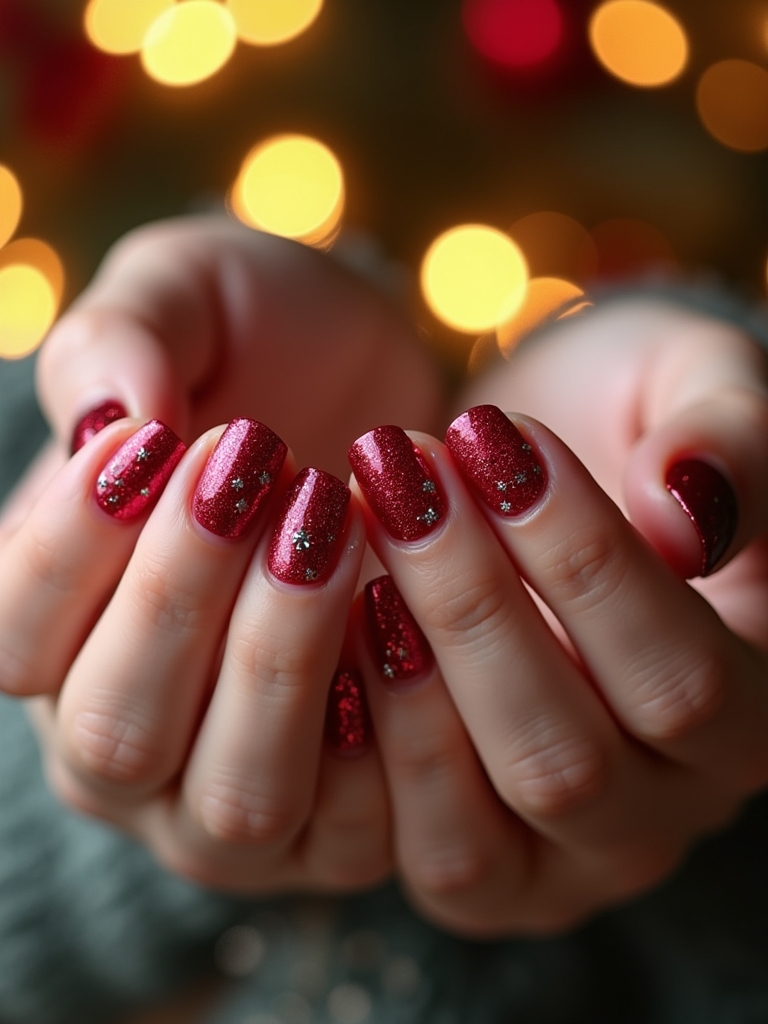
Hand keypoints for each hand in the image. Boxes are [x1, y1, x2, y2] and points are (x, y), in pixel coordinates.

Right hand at [0, 217, 442, 890]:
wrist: (393, 396)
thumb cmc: (272, 345)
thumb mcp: (191, 297)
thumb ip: (126, 336)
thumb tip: (113, 418)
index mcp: (59, 628)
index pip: (15, 636)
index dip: (69, 548)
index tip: (156, 440)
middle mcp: (131, 736)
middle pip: (115, 732)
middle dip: (181, 603)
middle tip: (259, 471)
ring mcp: (236, 796)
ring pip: (235, 799)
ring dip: (283, 666)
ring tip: (335, 525)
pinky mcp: (344, 821)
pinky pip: (355, 827)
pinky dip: (388, 730)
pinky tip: (409, 610)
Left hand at [342, 300, 767, 934]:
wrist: (531, 472)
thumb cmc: (625, 420)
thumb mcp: (697, 386)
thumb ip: (731, 438)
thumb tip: (687, 509)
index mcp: (754, 713)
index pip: (681, 680)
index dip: (582, 563)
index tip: (493, 438)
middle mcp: (662, 813)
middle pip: (564, 766)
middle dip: (467, 609)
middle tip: (400, 474)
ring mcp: (555, 859)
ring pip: (470, 840)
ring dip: (398, 679)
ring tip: (359, 530)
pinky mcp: (466, 862)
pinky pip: (398, 850)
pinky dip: (349, 744)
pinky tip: (327, 615)